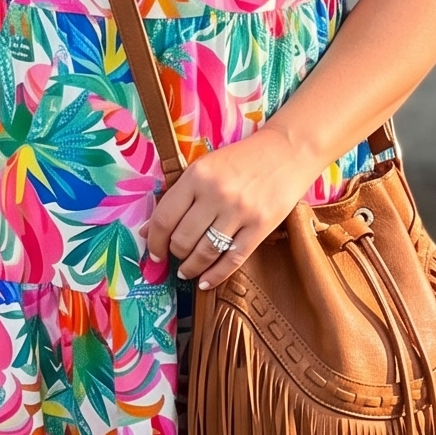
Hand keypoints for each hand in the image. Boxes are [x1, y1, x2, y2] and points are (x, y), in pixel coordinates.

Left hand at [145, 129, 320, 289]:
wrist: (287, 152)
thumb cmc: (241, 160)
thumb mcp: (204, 168)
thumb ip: (177, 197)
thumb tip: (148, 231)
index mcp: (197, 176)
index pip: (164, 218)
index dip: (154, 242)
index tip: (154, 253)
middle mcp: (216, 194)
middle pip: (183, 239)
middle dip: (175, 255)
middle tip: (175, 259)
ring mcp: (240, 211)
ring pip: (205, 252)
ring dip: (192, 268)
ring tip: (187, 272)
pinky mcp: (261, 226)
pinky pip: (233, 259)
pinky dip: (216, 275)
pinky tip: (205, 282)